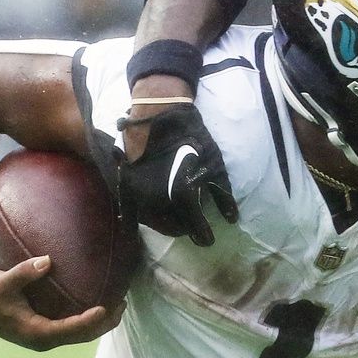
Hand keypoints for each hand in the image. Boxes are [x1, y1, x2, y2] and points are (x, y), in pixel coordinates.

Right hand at [0, 256, 121, 351]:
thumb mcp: (1, 282)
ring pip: (79, 335)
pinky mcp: (45, 330)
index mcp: (34, 332)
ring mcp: (44, 337)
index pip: (69, 330)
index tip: (106, 308)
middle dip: (104, 323)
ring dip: (100, 323)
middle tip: (123, 304)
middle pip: (81, 336)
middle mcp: (42, 339)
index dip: (89, 321)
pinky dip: (89, 320)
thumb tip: (46, 261)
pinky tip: (100, 304)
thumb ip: (23, 273)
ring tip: (119, 305)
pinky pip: (73, 328)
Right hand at [117, 101, 237, 244]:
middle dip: (185, 229)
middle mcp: (159, 202)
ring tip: (175, 221)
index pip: (197, 229)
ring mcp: (140, 197)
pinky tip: (145, 223)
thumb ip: (222, 195)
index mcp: (183, 198)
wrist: (158, 117)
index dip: (204, 236)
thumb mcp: (215, 165)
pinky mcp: (126, 189)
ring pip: (154, 224)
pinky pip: (130, 215)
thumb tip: (232, 219)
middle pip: (174, 229)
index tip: (208, 239)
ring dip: (165, 225)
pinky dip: (139, 221)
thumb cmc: (191, 139)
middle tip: (191, 226)